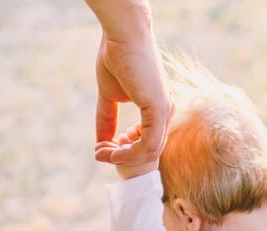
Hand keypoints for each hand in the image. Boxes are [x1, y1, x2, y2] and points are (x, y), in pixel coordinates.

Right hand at [89, 1, 171, 167]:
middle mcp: (166, 112)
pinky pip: (148, 145)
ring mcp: (165, 111)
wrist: (122, 36)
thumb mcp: (109, 96)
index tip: (104, 148)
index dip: (125, 151)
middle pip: (149, 151)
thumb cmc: (117, 59)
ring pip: (149, 152)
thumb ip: (107, 119)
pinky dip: (129, 153)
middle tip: (101, 155)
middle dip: (122, 158)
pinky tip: (112, 150)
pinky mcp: (160, 109)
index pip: (147, 142)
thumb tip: (101, 142)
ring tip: (102, 154)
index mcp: (158, 109)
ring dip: (123, 158)